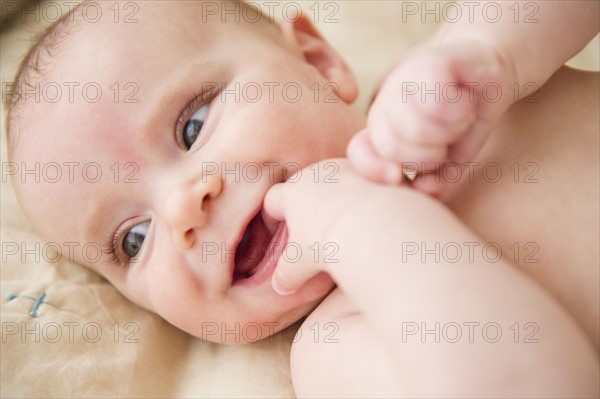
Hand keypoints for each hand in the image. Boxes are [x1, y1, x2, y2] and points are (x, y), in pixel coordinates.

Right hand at [263, 159, 387, 294]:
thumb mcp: (300, 265)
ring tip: (348, 224)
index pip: (273, 200)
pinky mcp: (371, 170)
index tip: (280, 231)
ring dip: (337, 197)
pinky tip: (369, 216)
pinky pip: (361, 180)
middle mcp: (316, 174)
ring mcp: (344, 168)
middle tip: (316, 231)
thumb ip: (286, 274)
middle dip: (308, 205)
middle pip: (305, 187)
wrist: (373, 225)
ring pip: (334, 181)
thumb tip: (280, 287)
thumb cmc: (330, 243)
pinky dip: (362, 194)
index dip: (274, 216)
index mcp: (292, 193)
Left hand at [347, 40, 514, 197]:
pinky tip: (466, 103)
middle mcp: (385, 104)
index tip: (401, 179)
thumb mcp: (448, 158)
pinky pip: (437, 99)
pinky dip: (458, 110)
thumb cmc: (462, 121)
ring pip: (413, 124)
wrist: (486, 72)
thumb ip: (434, 180)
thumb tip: (421, 190)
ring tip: (460, 121)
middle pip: (389, 145)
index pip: (360, 152)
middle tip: (446, 144)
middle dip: (425, 157)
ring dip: (447, 132)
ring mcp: (405, 79)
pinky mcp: (433, 62)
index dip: (376, 170)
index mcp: (382, 129)